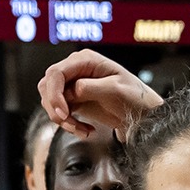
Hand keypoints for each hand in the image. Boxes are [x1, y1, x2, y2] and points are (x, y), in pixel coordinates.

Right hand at [37, 50, 163, 137]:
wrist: (142, 115)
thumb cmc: (135, 98)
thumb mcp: (116, 89)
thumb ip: (92, 87)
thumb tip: (73, 89)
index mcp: (86, 60)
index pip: (56, 73)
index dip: (55, 94)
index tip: (63, 113)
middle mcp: (76, 69)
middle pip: (47, 86)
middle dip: (55, 108)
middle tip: (70, 124)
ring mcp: (73, 84)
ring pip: (50, 100)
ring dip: (61, 119)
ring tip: (81, 130)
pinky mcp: (74, 100)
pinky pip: (59, 112)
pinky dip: (68, 124)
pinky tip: (85, 130)